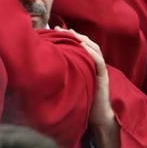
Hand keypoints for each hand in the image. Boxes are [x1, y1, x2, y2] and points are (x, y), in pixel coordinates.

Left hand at [62, 28, 119, 147]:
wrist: (97, 118)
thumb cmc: (82, 102)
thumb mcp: (71, 84)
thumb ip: (63, 74)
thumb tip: (43, 68)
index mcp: (87, 65)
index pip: (80, 46)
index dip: (69, 37)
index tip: (55, 30)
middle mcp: (94, 64)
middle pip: (87, 43)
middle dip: (74, 34)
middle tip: (60, 28)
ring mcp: (100, 70)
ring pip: (94, 49)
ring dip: (83, 39)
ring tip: (72, 33)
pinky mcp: (103, 77)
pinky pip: (99, 61)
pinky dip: (92, 52)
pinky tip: (83, 46)